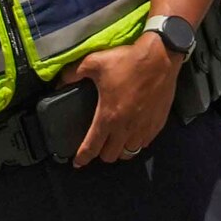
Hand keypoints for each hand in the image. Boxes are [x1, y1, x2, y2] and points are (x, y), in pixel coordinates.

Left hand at [72, 34, 178, 166]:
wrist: (160, 58)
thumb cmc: (127, 62)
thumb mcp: (95, 62)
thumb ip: (74, 73)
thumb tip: (60, 81)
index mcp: (108, 117)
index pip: (92, 147)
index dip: (82, 158)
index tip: (77, 163)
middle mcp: (125, 128)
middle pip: (111, 156)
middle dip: (101, 153)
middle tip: (98, 144)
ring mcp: (143, 128)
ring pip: (129, 153)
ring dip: (120, 150)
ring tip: (116, 141)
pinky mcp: (157, 124)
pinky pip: (144, 143)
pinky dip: (137, 142)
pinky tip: (134, 133)